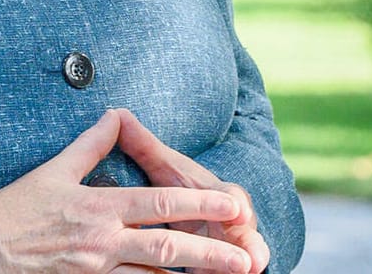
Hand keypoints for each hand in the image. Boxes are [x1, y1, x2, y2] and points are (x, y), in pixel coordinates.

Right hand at [0, 109, 256, 273]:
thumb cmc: (13, 211)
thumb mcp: (54, 170)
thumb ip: (92, 144)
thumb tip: (115, 113)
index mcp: (99, 207)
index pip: (160, 204)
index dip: (199, 204)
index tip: (232, 205)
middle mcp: (102, 242)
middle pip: (167, 248)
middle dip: (211, 255)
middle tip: (247, 259)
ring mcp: (94, 272)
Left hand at [114, 108, 272, 273]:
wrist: (203, 215)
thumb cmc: (180, 190)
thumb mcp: (164, 169)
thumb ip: (144, 147)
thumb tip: (118, 113)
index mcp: (216, 194)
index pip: (230, 197)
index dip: (234, 205)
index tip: (238, 211)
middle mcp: (230, 221)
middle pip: (243, 232)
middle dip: (250, 244)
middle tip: (253, 261)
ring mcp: (230, 246)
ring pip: (240, 257)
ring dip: (244, 265)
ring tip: (249, 273)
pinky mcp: (223, 267)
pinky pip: (226, 273)